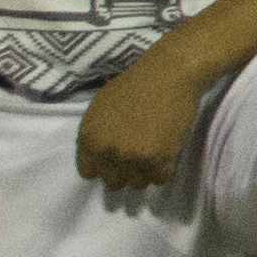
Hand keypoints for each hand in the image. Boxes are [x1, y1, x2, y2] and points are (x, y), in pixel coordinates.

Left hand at [73, 47, 213, 191]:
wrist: (169, 74)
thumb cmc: (137, 84)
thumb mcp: (101, 107)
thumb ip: (96, 134)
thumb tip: (99, 156)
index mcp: (88, 137)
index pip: (89, 172)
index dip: (105, 165)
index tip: (117, 157)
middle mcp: (105, 150)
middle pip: (114, 182)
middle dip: (126, 170)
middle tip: (140, 152)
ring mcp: (130, 156)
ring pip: (138, 183)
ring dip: (147, 170)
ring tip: (156, 148)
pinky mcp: (156, 158)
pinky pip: (160, 178)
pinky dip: (166, 167)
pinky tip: (168, 147)